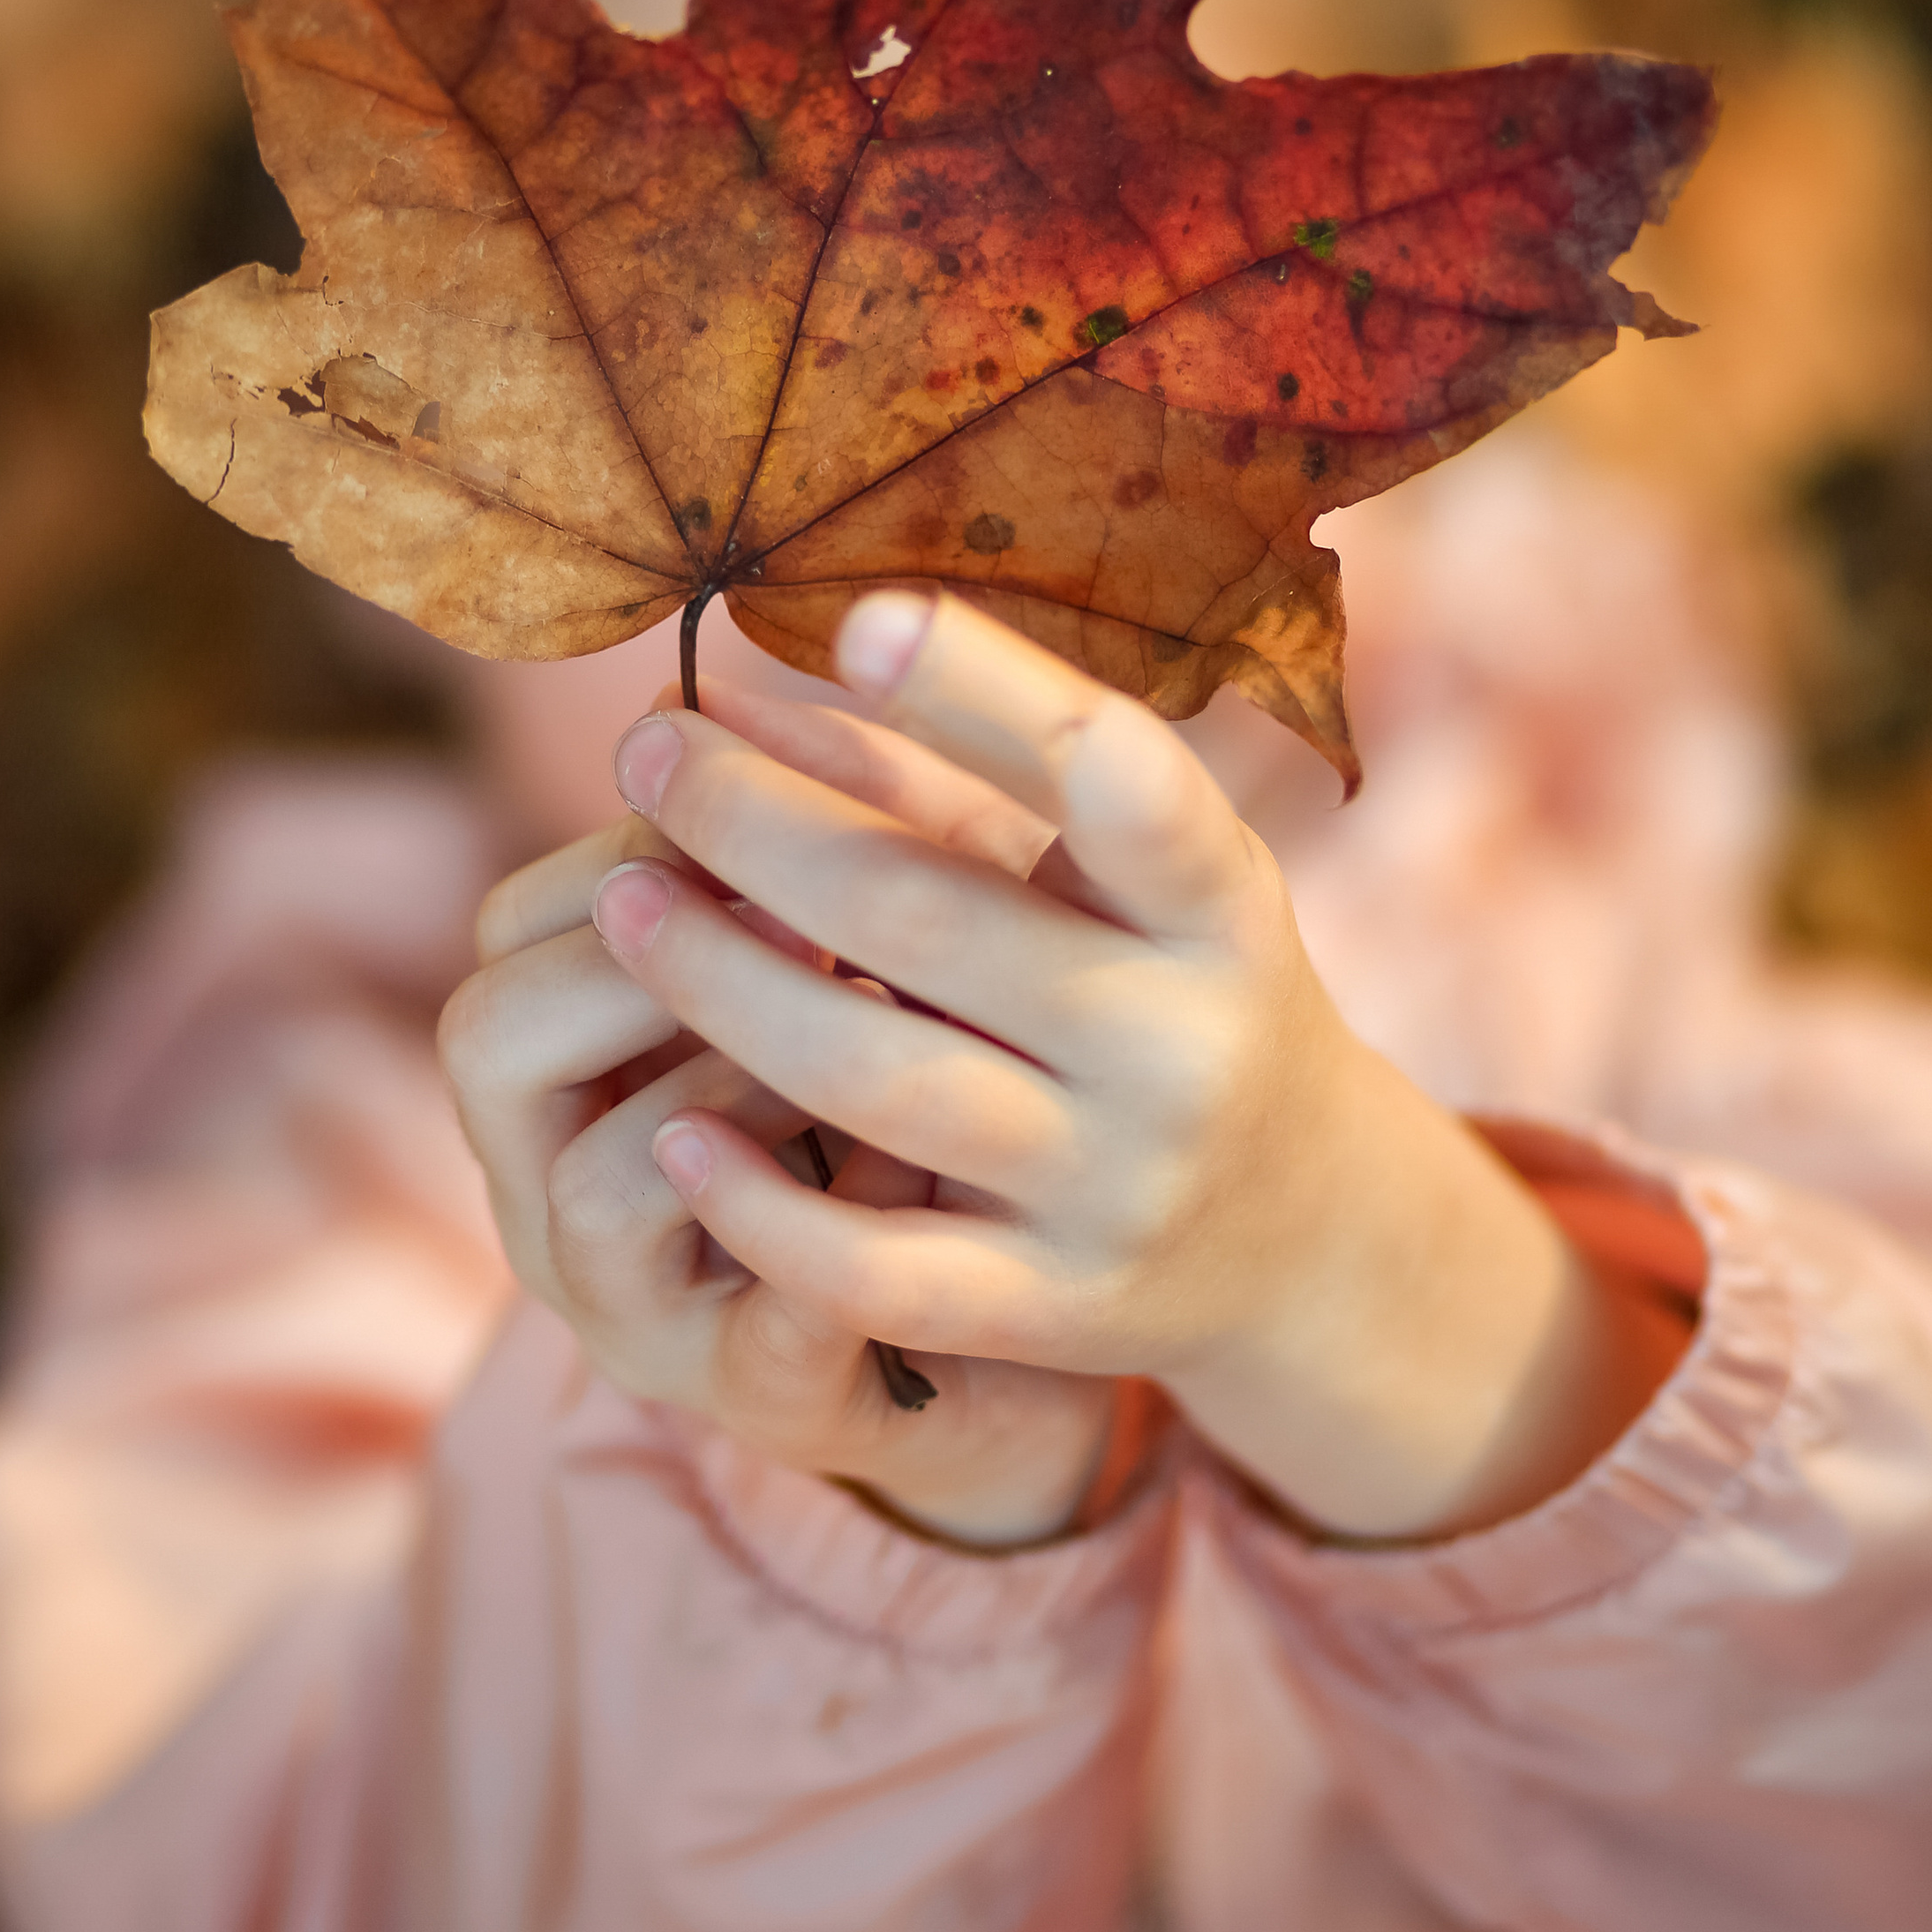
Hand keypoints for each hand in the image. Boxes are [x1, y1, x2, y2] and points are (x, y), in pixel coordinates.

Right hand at [439, 802, 1116, 1549]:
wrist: (1001, 1310)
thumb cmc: (899, 1092)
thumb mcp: (837, 954)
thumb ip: (789, 842)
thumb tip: (735, 689)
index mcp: (558, 1068)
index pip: (509, 928)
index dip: (627, 853)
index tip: (755, 827)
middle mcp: (551, 1191)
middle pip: (487, 1038)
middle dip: (641, 961)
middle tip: (795, 925)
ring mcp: (637, 1309)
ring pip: (596, 1186)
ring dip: (731, 1082)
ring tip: (863, 1037)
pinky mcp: (757, 1398)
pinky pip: (765, 1332)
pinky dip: (834, 1246)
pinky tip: (923, 1172)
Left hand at [590, 593, 1689, 1542]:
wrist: (1310, 1233)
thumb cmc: (1169, 994)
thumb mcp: (1120, 883)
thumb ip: (953, 786)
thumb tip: (752, 690)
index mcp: (1220, 904)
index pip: (1117, 778)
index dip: (991, 695)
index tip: (859, 621)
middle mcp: (1186, 1043)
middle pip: (936, 921)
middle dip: (763, 830)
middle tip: (647, 754)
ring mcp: (1124, 1186)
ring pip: (885, 1082)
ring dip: (728, 988)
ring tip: (621, 906)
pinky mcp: (1062, 1310)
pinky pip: (885, 1271)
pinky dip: (768, 1206)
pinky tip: (674, 1135)